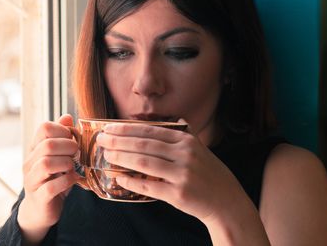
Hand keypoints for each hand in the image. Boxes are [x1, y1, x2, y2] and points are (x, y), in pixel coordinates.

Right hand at [17, 114, 79, 241]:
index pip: (44, 127)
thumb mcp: (57, 156)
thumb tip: (67, 116)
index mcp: (35, 148)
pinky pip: (51, 187)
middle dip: (68, 147)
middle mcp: (30, 163)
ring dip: (66, 163)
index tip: (71, 139)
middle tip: (76, 154)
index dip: (62, 130)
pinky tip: (73, 179)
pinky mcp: (39, 197)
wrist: (39, 209)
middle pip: (47, 145)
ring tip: (72, 167)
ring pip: (46, 164)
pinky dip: (67, 181)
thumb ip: (61, 136)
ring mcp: (32, 180)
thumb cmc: (52, 179)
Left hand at [96, 121, 242, 222]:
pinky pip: (149, 185)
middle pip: (143, 144)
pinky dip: (132, 181)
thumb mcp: (197, 149)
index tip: (109, 128)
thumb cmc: (207, 173)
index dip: (126, 129)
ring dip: (122, 158)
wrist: (226, 200)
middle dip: (118, 141)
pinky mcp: (179, 194)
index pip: (149, 130)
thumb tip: (159, 125)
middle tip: (101, 140)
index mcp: (186, 140)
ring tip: (106, 155)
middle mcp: (185, 153)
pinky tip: (119, 178)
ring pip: (144, 162)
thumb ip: (178, 136)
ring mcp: (182, 174)